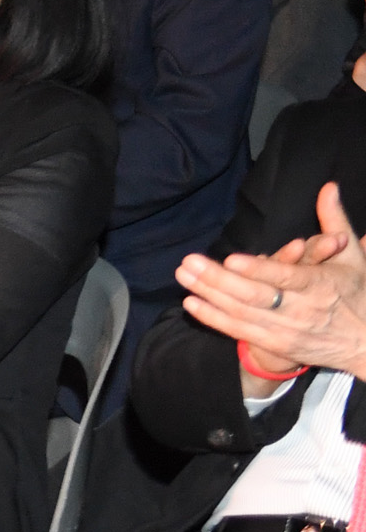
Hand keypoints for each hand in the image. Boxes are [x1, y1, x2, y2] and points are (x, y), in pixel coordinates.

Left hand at [175, 183, 365, 377]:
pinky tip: (192, 302)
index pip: (286, 277)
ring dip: (209, 295)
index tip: (231, 258)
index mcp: (321, 285)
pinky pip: (240, 331)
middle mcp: (302, 310)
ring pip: (242, 313)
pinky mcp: (277, 344)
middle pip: (255, 296)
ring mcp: (287, 330)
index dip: (258, 270)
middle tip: (189, 261)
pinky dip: (214, 318)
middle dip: (218, 279)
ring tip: (183, 275)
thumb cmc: (359, 293)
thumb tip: (328, 187)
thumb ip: (334, 221)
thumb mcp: (354, 257)